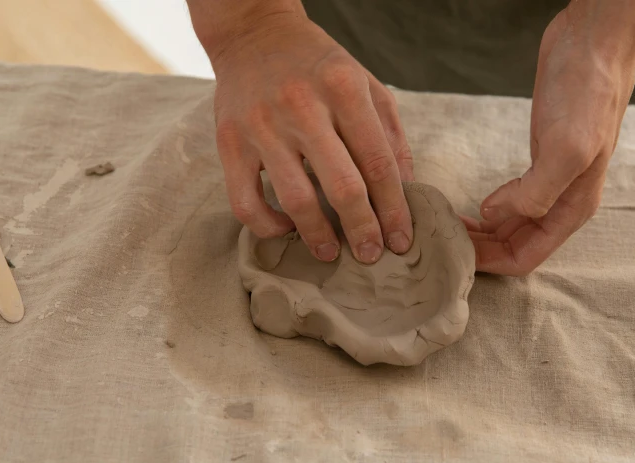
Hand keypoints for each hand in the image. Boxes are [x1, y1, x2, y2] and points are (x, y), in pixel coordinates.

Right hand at [209, 12, 413, 263]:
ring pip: (296, 198)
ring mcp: (261, 125)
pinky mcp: (229, 141)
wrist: (254, 34)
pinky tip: (285, 227)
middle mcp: (302, 105)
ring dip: (317, 236)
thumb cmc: (318, 65)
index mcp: (343, 88)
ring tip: (331, 253)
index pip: (378, 162)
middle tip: (371, 255)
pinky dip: (267, 225)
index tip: (401, 239)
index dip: (394, 209)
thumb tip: (405, 190)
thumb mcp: (365, 83)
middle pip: (342, 186)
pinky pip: (245, 200)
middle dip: (363, 230)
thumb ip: (389, 134)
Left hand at [463, 1, 634, 275]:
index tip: (454, 255)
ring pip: (509, 225)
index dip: (490, 262)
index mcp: (572, 208)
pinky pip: (508, 200)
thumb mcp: (566, 149)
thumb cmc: (585, 96)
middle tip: (439, 241)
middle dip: (479, 249)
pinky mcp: (536, 162)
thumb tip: (493, 216)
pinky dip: (484, 209)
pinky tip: (461, 205)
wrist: (592, 45)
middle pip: (514, 245)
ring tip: (443, 227)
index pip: (527, 257)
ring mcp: (548, 181)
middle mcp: (561, 202)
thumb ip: (536, 193)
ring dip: (478, 232)